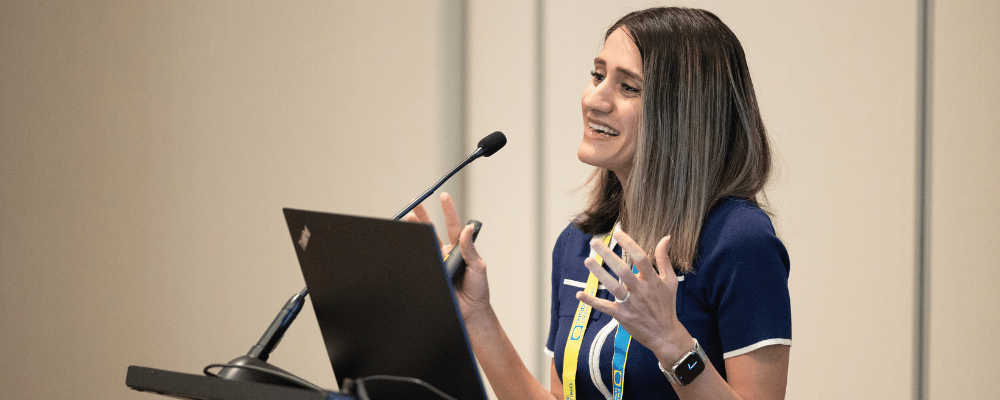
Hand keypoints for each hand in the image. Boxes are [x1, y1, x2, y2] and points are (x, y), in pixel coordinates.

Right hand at [406, 193, 491, 322]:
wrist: (470, 313)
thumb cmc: (478, 290)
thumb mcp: (478, 266)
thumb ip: (470, 248)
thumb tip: (467, 229)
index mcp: (459, 249)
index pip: (453, 225)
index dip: (448, 210)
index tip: (443, 196)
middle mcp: (446, 254)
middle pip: (432, 230)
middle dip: (422, 216)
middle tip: (414, 203)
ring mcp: (436, 264)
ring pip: (423, 244)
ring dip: (415, 232)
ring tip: (408, 219)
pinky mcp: (430, 274)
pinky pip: (420, 262)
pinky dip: (414, 254)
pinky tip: (408, 245)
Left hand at [576, 231, 692, 361]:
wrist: (665, 334)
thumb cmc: (667, 305)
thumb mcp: (670, 281)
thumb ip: (664, 259)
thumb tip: (665, 237)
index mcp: (653, 281)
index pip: (641, 258)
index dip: (629, 244)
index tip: (618, 233)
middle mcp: (641, 291)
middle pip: (623, 271)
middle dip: (608, 256)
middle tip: (595, 242)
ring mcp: (631, 304)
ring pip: (613, 287)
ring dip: (599, 274)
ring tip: (587, 260)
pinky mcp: (622, 316)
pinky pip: (605, 307)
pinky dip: (592, 301)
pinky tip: (579, 294)